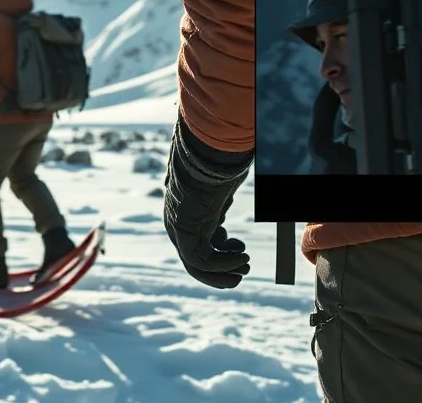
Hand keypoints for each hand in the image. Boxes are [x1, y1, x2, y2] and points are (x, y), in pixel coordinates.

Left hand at [163, 119, 252, 288]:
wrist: (207, 148)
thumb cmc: (218, 159)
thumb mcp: (223, 184)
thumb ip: (224, 198)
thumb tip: (239, 197)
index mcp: (185, 211)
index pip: (198, 242)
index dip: (221, 251)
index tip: (242, 248)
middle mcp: (177, 223)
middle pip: (195, 259)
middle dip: (221, 269)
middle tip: (243, 271)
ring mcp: (178, 229)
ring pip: (196, 265)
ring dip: (222, 272)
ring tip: (243, 269)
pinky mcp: (183, 232)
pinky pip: (201, 260)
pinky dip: (223, 264)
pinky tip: (242, 257)